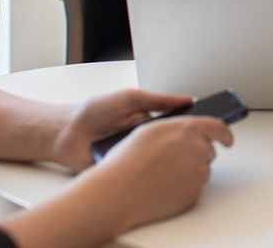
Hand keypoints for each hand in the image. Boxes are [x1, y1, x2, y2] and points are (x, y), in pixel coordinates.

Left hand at [51, 89, 192, 172]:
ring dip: (162, 161)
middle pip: (172, 147)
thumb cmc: (93, 111)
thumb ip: (158, 99)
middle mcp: (145, 141)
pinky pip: (140, 175)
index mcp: (149, 121)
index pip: (178, 127)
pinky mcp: (125, 172)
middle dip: (181, 147)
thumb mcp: (130, 97)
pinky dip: (144, 174)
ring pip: (158, 163)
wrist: (65, 132)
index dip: (192, 129)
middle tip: (193, 145)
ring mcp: (135, 157)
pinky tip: (148, 170)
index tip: (208, 129)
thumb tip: (187, 100)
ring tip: (168, 157)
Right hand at [94, 115, 234, 231]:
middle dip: (196, 154)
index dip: (225, 133)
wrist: (119, 192)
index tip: (228, 138)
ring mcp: (197, 172)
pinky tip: (164, 186)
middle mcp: (197, 148)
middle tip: (172, 160)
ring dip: (189, 171)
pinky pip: (194, 188)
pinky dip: (184, 187)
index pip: (218, 127)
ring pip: (202, 170)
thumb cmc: (127, 161)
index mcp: (188, 129)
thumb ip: (175, 128)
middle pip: (208, 150)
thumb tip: (184, 130)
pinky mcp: (194, 193)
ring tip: (162, 174)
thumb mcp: (150, 130)